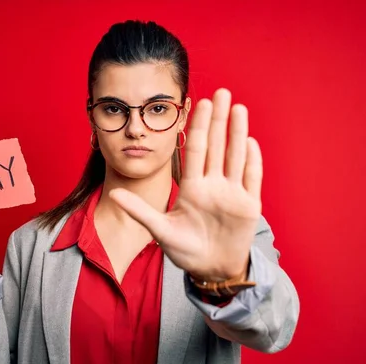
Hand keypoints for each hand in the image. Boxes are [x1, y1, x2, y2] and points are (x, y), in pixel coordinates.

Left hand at [109, 88, 261, 279]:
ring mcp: (232, 193)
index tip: (197, 103)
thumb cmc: (185, 250)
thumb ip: (140, 211)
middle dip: (219, 120)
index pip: (194, 150)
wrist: (210, 269)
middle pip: (216, 146)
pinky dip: (251, 161)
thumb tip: (113, 196)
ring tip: (238, 108)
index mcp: (192, 187)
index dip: (196, 127)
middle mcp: (213, 185)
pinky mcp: (248, 206)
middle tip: (222, 92)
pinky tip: (249, 140)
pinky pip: (251, 179)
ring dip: (237, 133)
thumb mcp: (160, 230)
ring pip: (235, 156)